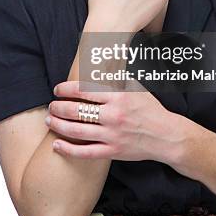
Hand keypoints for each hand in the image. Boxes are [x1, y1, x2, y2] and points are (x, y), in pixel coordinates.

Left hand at [45, 80, 177, 163]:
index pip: (85, 90)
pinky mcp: (113, 152)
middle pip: (77, 111)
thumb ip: (118, 78)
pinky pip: (85, 152)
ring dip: (59, 125)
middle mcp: (114, 115)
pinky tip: (56, 145)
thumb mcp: (136, 88)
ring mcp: (112, 135)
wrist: (167, 136)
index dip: (66, 89)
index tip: (57, 89)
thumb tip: (102, 62)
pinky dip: (68, 149)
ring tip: (49, 120)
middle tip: (51, 106)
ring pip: (77, 131)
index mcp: (119, 97)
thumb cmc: (151, 109)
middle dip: (58, 107)